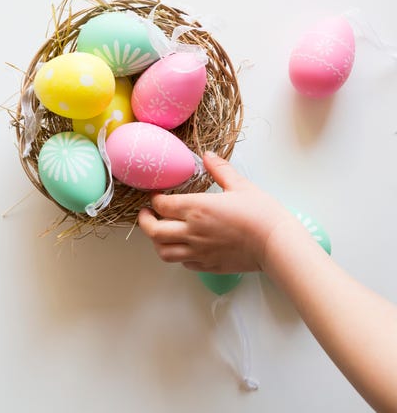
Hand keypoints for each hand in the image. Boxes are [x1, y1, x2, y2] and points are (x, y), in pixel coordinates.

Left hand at [138, 152, 298, 272]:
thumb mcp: (240, 185)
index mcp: (197, 208)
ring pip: (163, 251)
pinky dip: (177, 254)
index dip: (154, 199)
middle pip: (153, 231)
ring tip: (161, 231)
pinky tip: (184, 245)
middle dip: (145, 221)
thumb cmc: (261, 214)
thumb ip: (220, 169)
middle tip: (147, 213)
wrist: (277, 245)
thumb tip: (207, 155)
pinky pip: (182, 263)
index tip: (156, 195)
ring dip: (157, 241)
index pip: (162, 205)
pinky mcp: (207, 266)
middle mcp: (192, 232)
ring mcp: (198, 252)